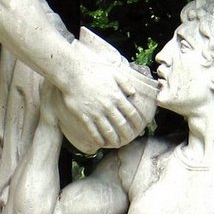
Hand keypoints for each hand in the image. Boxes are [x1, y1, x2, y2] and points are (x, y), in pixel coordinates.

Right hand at [56, 28, 157, 151]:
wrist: (73, 73)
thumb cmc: (93, 69)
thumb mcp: (114, 72)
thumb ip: (125, 83)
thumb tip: (133, 93)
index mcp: (117, 96)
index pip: (131, 113)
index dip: (137, 122)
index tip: (140, 127)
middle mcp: (108, 107)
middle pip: (122, 124)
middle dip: (128, 133)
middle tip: (131, 138)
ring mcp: (96, 113)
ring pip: (108, 131)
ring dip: (115, 139)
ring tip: (118, 143)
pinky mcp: (84, 116)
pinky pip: (93, 131)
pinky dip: (98, 138)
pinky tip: (101, 142)